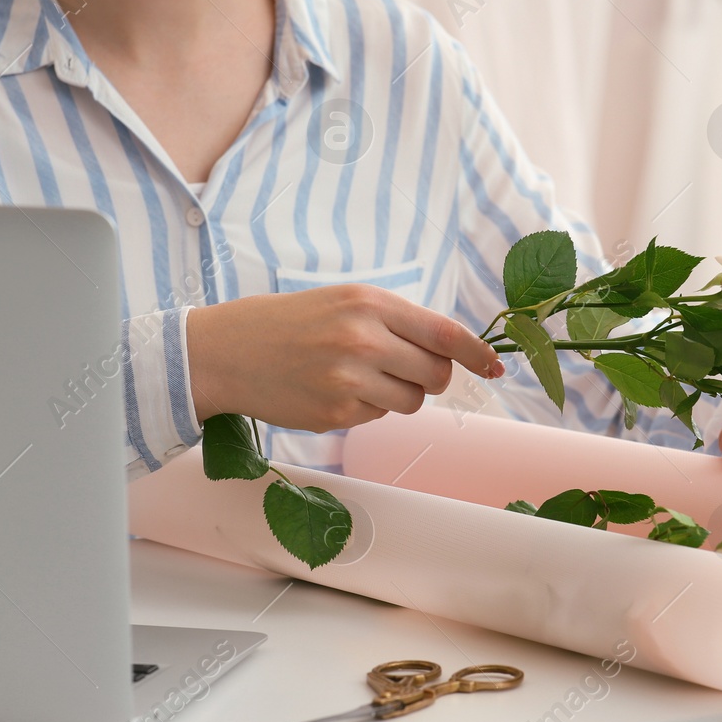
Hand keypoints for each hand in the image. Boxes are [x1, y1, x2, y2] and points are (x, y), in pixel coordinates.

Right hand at [186, 285, 503, 431]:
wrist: (225, 352)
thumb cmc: (289, 323)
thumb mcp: (344, 303)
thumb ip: (395, 322)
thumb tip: (449, 351)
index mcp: (370, 303)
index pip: (444, 332)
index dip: (477, 353)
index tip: (495, 366)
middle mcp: (364, 339)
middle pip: (436, 374)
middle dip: (431, 377)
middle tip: (403, 370)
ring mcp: (350, 380)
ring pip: (411, 402)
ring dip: (398, 396)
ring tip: (359, 378)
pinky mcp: (336, 414)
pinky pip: (377, 418)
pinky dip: (366, 409)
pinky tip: (333, 391)